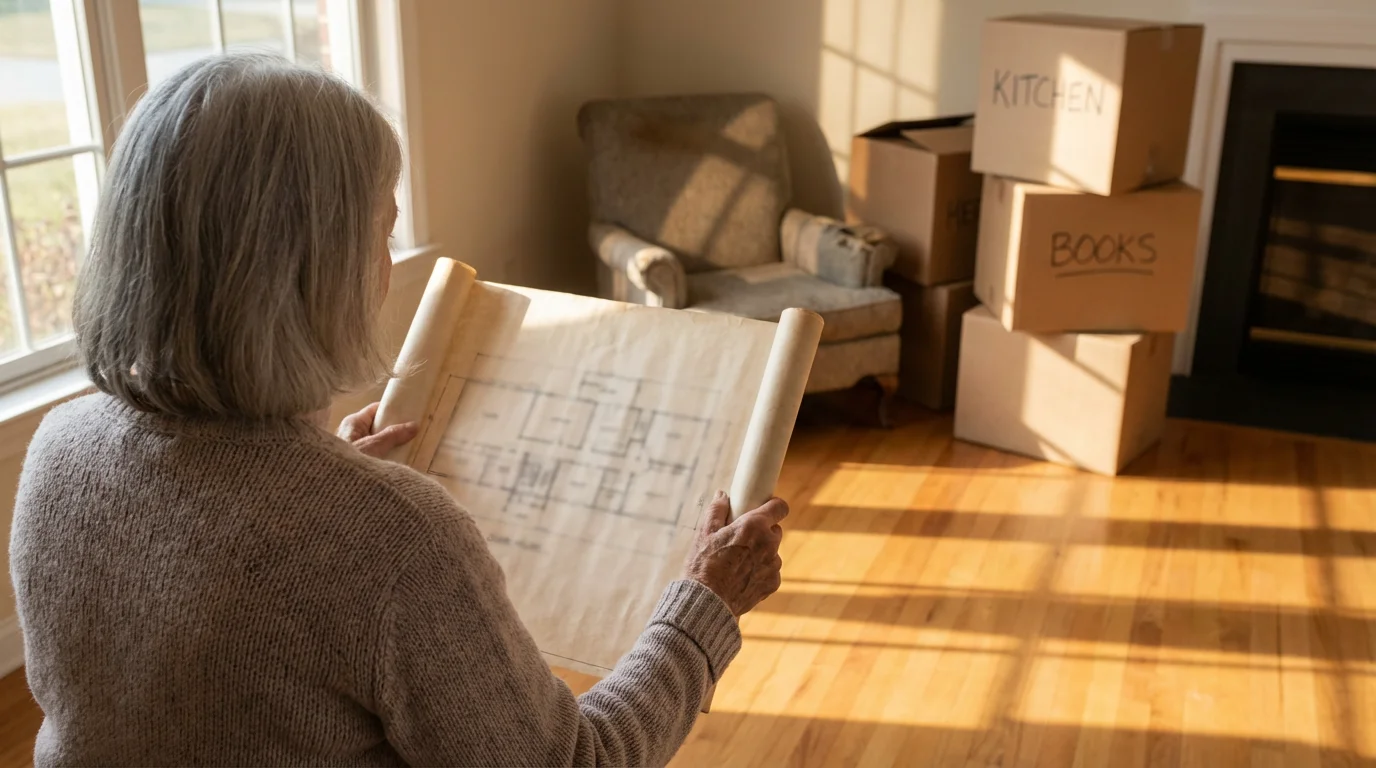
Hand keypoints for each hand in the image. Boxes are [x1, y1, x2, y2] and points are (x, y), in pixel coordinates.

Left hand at [337, 402, 418, 458]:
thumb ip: (394, 435)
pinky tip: (397, 464)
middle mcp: (351, 433)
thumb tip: (414, 425)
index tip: (410, 414)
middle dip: (395, 430)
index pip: (375, 410)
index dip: (392, 410)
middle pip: (377, 427)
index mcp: (353, 423)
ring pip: (376, 443)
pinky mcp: (354, 464)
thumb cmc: (350, 463)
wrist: (334, 487)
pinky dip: (383, 457)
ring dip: (390, 446)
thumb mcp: (374, 446)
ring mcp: (352, 449)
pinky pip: (373, 456)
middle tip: (414, 433)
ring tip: (410, 448)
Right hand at [682, 491, 786, 616]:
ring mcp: (773, 564)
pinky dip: (760, 571)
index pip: (780, 507)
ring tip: (738, 562)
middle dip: (762, 531)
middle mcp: (769, 543)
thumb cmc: (703, 565)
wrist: (707, 602)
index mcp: (754, 525)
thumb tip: (723, 495)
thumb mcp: (705, 532)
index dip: (773, 506)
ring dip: (761, 553)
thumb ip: (717, 509)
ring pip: (772, 551)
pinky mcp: (773, 583)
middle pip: (775, 529)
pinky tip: (742, 576)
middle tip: (742, 538)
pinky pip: (770, 571)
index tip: (766, 508)